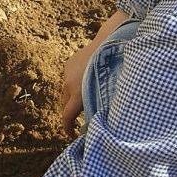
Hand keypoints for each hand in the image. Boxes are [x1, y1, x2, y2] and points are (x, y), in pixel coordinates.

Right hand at [61, 10, 129, 135]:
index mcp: (77, 93)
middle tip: (80, 118)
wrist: (108, 42)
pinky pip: (69, 79)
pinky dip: (74, 84)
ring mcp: (67, 72)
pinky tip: (86, 81)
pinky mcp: (69, 63)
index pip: (67, 116)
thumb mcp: (107, 94)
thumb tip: (97, 123)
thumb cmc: (112, 71)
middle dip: (70, 112)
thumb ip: (98, 108)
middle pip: (64, 104)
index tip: (70, 135)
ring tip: (85, 98)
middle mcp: (69, 83)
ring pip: (66, 91)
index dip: (67, 128)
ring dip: (72, 98)